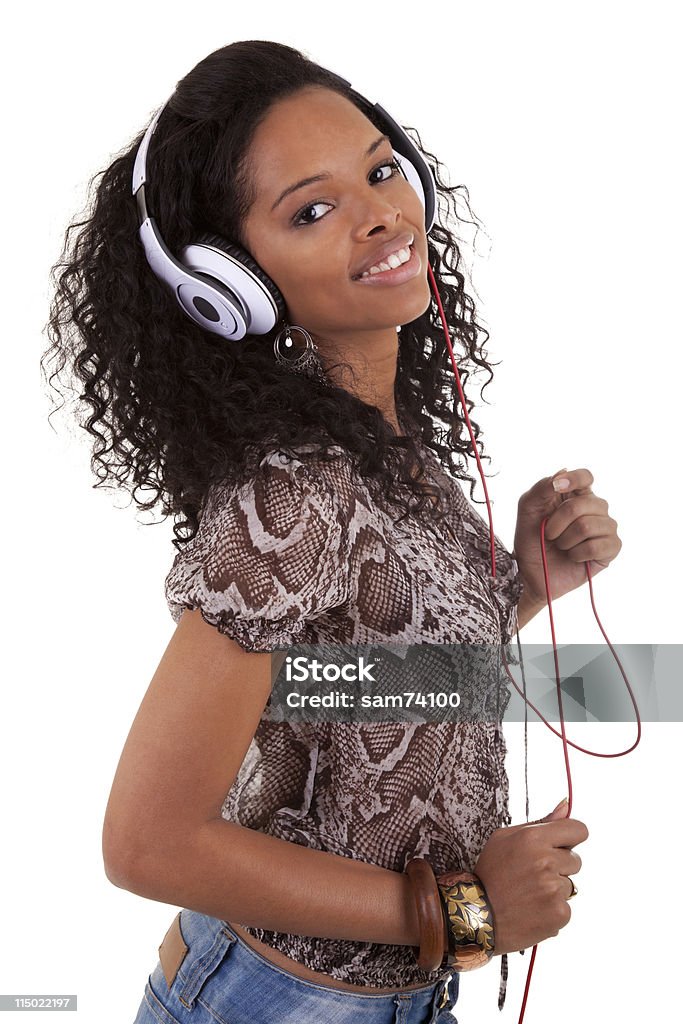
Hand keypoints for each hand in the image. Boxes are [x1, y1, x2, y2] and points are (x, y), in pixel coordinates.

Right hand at [472, 799, 587, 955]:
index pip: (578, 830)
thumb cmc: (491, 873)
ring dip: (555, 889)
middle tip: (534, 875)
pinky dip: (552, 910)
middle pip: (576, 860)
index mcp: (533, 838)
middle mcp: (546, 861)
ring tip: (530, 894)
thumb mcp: (505, 838)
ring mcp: (554, 889)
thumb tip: (565, 805)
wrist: (478, 915)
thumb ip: (541, 821)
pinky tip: (533, 910)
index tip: (563, 846)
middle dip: (560, 866)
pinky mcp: (559, 913)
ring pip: (570, 885)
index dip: (571, 838)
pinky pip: (567, 907)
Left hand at [513, 467, 621, 606]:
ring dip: (566, 540)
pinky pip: (597, 546)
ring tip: (561, 546)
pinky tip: (573, 557)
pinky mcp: (611, 548)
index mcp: (575, 494)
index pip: (585, 476)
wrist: (531, 573)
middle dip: (558, 522)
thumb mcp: (528, 509)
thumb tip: (563, 472)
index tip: (557, 487)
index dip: (574, 478)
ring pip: (588, 526)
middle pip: (585, 503)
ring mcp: (606, 527)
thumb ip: (541, 488)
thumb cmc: (531, 540)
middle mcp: (595, 508)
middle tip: (549, 534)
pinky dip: (577, 553)